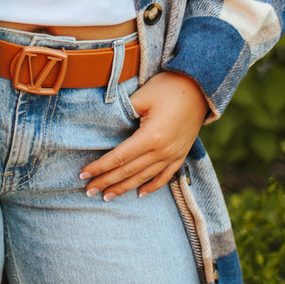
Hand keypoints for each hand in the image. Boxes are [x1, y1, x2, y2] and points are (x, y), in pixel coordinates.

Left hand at [79, 71, 208, 200]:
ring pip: (144, 178)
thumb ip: (122, 111)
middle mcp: (162, 151)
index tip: (83, 175)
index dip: (100, 167)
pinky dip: (152, 186)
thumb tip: (104, 123)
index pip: (118, 157)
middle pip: (129, 171)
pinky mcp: (181, 154)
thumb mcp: (142, 96)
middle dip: (107, 182)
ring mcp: (173, 155)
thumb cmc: (168, 87)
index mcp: (151, 137)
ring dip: (125, 188)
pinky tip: (140, 193)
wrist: (201, 88)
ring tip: (107, 196)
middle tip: (89, 191)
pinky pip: (165, 177)